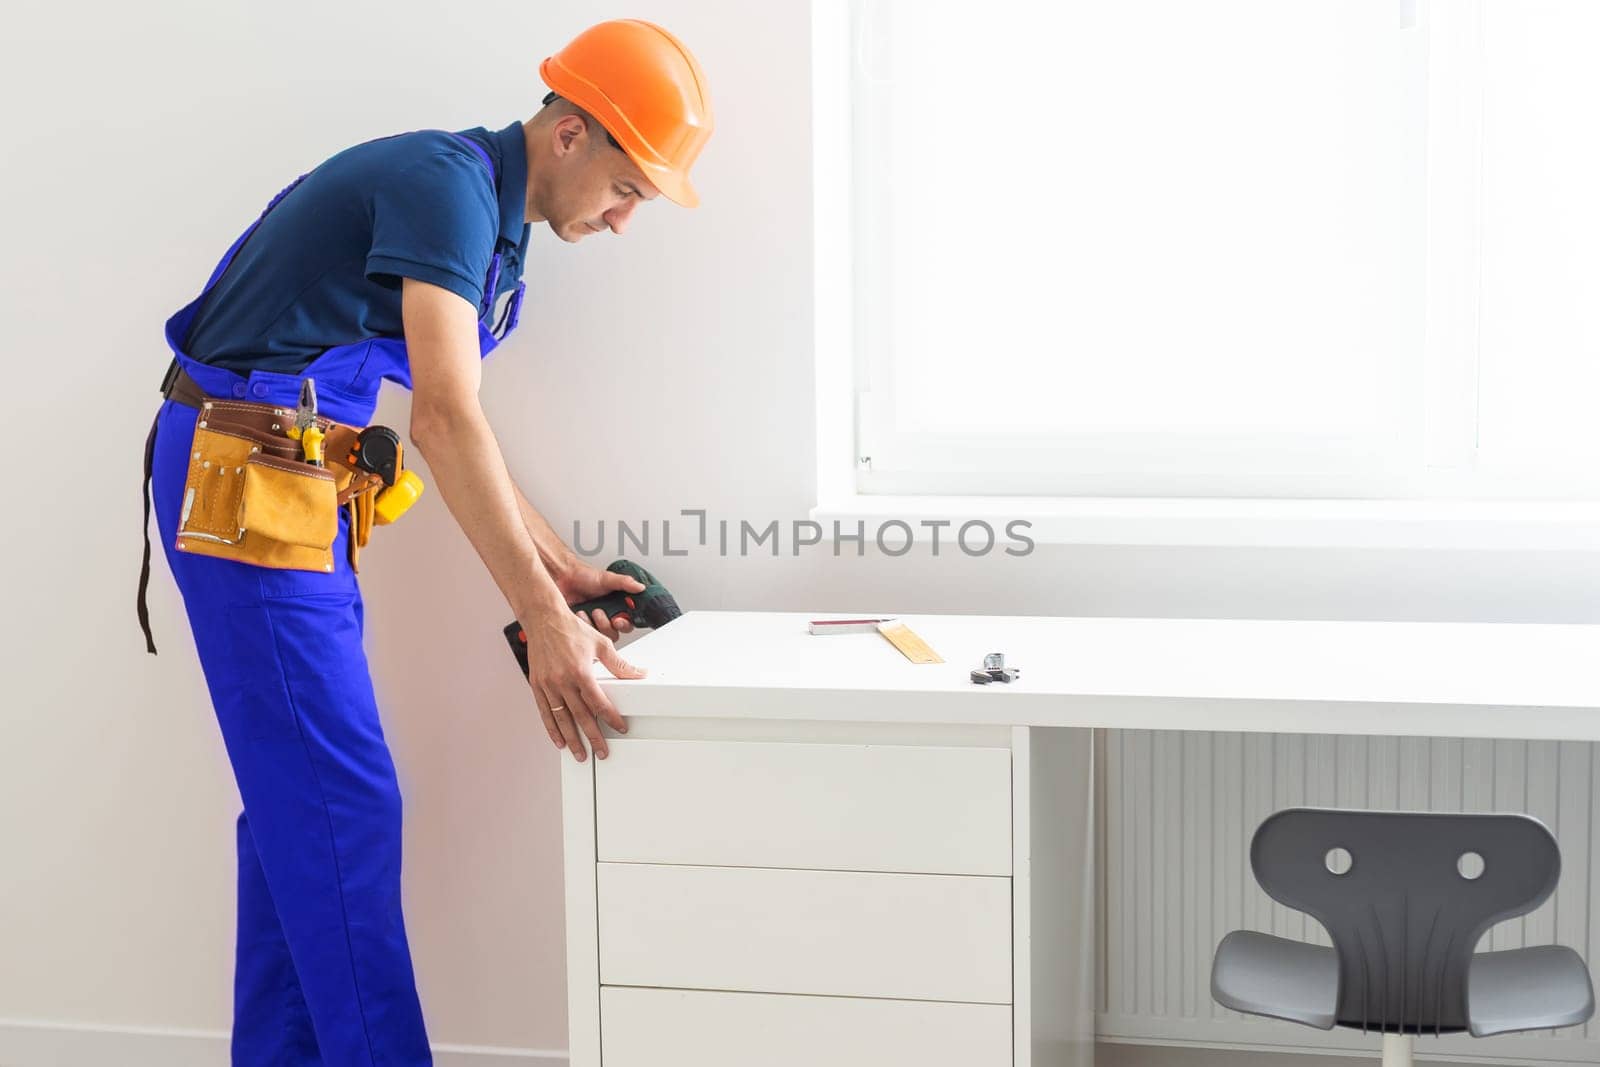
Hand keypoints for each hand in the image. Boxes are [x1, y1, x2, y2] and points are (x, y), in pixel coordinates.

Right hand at [519, 604, 646, 761]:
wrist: (544, 619)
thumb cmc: (572, 630)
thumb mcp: (601, 643)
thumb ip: (619, 664)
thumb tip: (639, 673)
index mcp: (580, 672)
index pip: (599, 703)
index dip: (611, 718)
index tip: (620, 728)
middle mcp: (563, 681)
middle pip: (581, 716)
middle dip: (593, 737)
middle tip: (602, 752)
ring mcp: (548, 685)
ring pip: (561, 719)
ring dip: (572, 739)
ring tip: (580, 754)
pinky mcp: (537, 685)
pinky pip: (545, 712)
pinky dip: (551, 729)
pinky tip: (559, 741)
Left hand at [553, 558, 646, 642]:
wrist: (561, 577)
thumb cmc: (583, 576)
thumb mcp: (607, 578)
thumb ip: (625, 583)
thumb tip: (640, 587)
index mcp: (616, 605)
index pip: (628, 621)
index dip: (626, 623)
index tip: (619, 619)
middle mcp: (606, 615)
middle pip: (615, 632)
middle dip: (609, 625)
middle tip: (602, 613)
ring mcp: (594, 623)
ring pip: (602, 636)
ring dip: (596, 625)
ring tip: (590, 611)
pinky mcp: (581, 627)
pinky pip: (587, 636)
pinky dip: (584, 626)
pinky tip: (580, 614)